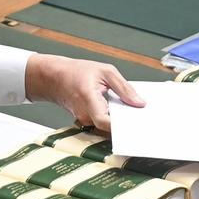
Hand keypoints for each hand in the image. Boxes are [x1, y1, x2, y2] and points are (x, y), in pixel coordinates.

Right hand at [24, 54, 143, 130]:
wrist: (54, 78)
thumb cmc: (77, 72)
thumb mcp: (105, 71)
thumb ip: (124, 87)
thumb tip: (139, 102)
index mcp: (88, 98)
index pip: (104, 121)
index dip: (120, 126)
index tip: (136, 124)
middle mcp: (85, 114)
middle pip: (109, 127)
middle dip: (126, 124)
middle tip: (144, 120)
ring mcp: (84, 120)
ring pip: (107, 126)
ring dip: (121, 121)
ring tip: (136, 114)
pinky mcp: (86, 121)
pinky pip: (103, 123)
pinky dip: (114, 119)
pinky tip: (124, 112)